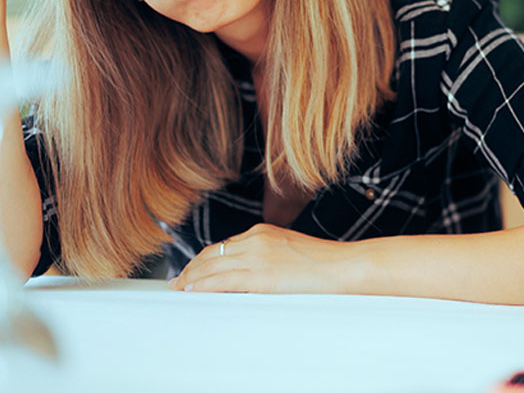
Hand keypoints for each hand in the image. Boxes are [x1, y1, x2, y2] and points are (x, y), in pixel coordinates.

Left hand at [169, 224, 361, 293]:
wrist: (344, 267)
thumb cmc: (326, 264)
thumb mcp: (292, 252)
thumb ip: (269, 258)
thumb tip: (255, 275)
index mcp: (264, 232)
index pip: (224, 246)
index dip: (205, 258)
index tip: (195, 268)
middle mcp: (256, 239)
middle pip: (213, 254)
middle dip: (192, 267)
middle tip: (179, 280)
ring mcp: (256, 256)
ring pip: (212, 267)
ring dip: (192, 278)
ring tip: (180, 287)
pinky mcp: (259, 276)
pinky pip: (221, 281)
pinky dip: (202, 285)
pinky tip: (192, 290)